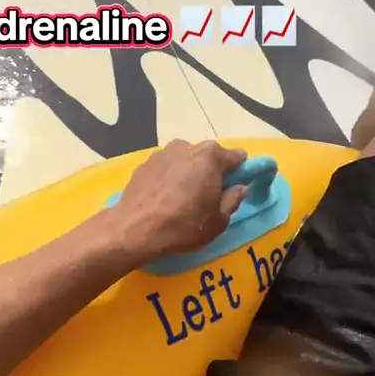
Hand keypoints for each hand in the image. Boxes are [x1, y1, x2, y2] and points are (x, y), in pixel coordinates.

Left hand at [114, 139, 247, 262]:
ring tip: (183, 197)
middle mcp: (187, 146)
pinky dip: (169, 177)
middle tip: (208, 195)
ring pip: (185, 160)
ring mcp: (163, 153)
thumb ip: (233, 199)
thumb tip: (240, 188)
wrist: (135, 229)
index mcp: (211, 156)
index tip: (237, 184)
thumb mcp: (218, 220)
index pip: (236, 157)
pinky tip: (164, 197)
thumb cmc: (184, 225)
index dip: (240, 170)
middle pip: (208, 156)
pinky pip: (166, 167)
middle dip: (212, 171)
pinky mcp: (144, 163)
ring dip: (189, 172)